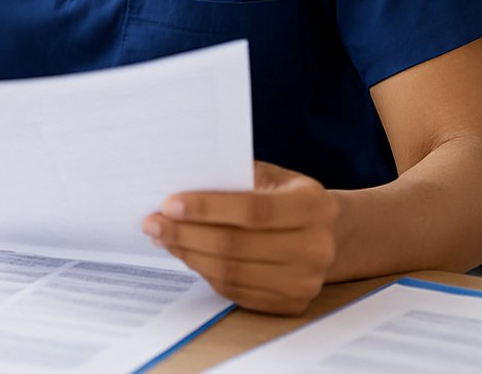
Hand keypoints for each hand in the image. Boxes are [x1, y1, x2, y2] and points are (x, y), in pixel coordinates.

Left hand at [142, 160, 338, 314]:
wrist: (329, 235)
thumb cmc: (287, 198)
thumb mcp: (271, 176)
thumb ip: (234, 178)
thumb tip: (178, 183)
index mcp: (313, 206)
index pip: (252, 210)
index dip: (206, 209)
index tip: (169, 204)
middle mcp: (315, 247)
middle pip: (236, 246)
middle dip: (185, 234)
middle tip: (152, 223)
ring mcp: (305, 281)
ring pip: (231, 272)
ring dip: (189, 255)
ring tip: (163, 238)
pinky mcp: (292, 304)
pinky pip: (235, 292)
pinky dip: (204, 272)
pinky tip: (186, 255)